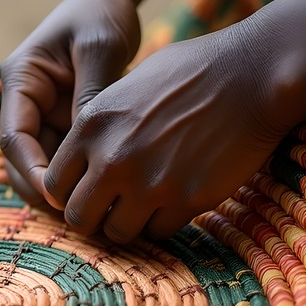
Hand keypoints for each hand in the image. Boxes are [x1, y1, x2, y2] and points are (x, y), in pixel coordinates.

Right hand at [0, 0, 139, 206]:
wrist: (107, 0)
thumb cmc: (99, 15)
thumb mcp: (99, 46)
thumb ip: (92, 92)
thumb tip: (89, 145)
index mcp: (20, 82)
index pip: (14, 138)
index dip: (31, 171)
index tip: (58, 195)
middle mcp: (26, 105)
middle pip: (20, 163)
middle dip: (43, 191)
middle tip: (79, 216)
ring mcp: (45, 118)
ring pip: (42, 169)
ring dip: (62, 191)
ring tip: (94, 212)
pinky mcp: (66, 126)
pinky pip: (67, 162)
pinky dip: (80, 181)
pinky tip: (108, 195)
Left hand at [44, 25, 295, 241]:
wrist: (251, 75)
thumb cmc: (191, 72)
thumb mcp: (127, 86)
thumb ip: (100, 126)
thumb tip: (85, 160)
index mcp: (91, 125)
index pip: (55, 184)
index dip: (69, 192)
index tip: (86, 190)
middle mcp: (112, 158)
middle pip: (79, 217)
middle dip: (93, 217)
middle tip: (111, 208)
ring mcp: (149, 183)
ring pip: (117, 233)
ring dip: (128, 224)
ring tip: (144, 206)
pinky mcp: (186, 200)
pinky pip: (158, 232)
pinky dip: (163, 223)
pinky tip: (174, 200)